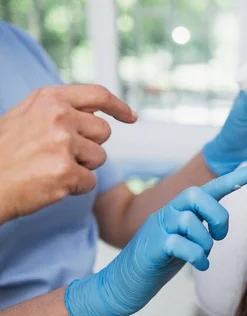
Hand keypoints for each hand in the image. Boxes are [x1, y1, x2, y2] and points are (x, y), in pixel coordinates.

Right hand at [0, 85, 136, 223]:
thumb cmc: (4, 152)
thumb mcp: (27, 116)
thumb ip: (60, 110)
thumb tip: (97, 110)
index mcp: (50, 99)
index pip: (98, 94)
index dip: (119, 106)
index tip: (131, 117)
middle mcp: (58, 116)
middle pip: (103, 131)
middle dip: (89, 145)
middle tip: (59, 154)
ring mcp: (63, 143)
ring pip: (99, 157)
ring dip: (82, 167)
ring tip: (50, 168)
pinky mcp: (66, 172)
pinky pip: (90, 182)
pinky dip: (75, 187)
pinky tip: (50, 184)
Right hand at [64, 161, 246, 315]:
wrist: (121, 285)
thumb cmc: (157, 262)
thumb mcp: (183, 240)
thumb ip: (198, 227)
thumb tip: (219, 223)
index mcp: (178, 210)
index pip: (209, 188)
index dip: (235, 178)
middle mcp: (167, 213)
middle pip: (197, 195)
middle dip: (217, 216)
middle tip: (219, 236)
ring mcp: (157, 228)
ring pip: (190, 221)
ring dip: (205, 243)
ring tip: (202, 257)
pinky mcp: (152, 247)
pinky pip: (181, 244)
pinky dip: (197, 257)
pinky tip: (199, 266)